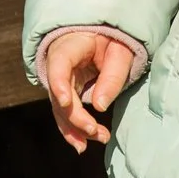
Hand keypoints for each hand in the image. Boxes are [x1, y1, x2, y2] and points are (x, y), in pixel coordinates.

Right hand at [40, 27, 133, 153]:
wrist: (106, 34)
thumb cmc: (114, 39)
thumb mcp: (121, 51)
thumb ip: (112, 76)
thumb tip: (100, 106)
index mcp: (69, 46)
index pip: (58, 64)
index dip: (59, 84)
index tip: (66, 102)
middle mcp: (58, 64)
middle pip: (59, 93)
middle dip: (76, 116)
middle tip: (95, 131)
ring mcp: (59, 79)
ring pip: (60, 107)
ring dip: (75, 127)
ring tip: (97, 139)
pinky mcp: (66, 90)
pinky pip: (65, 111)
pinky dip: (73, 127)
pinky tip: (82, 143)